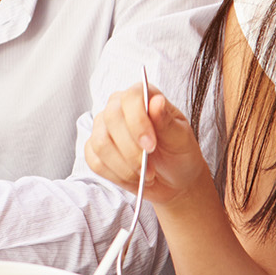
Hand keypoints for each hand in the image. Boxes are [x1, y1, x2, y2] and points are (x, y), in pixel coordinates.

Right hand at [85, 86, 213, 209]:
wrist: (173, 178)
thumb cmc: (179, 153)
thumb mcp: (180, 138)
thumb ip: (167, 121)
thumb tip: (156, 101)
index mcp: (143, 96)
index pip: (130, 98)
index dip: (138, 122)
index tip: (151, 146)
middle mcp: (118, 107)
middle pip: (111, 118)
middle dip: (131, 150)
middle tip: (149, 168)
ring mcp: (103, 128)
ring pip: (101, 143)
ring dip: (124, 166)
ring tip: (144, 175)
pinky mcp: (94, 149)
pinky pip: (95, 162)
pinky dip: (116, 176)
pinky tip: (132, 178)